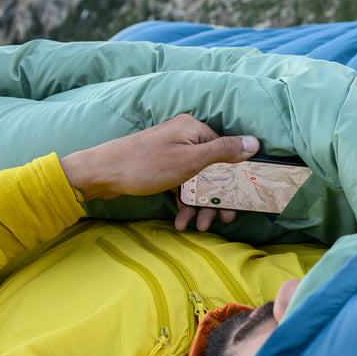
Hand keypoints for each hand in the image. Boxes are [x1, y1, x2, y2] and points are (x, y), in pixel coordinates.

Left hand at [60, 115, 258, 230]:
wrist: (101, 174)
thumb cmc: (146, 165)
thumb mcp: (190, 161)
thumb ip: (224, 152)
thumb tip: (254, 143)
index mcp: (194, 129)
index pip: (226, 152)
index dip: (234, 180)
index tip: (236, 204)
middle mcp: (185, 136)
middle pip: (212, 169)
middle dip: (215, 198)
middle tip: (219, 221)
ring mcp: (172, 151)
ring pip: (197, 180)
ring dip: (199, 205)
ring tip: (196, 226)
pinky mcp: (161, 165)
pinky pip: (181, 184)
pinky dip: (183, 201)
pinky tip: (181, 221)